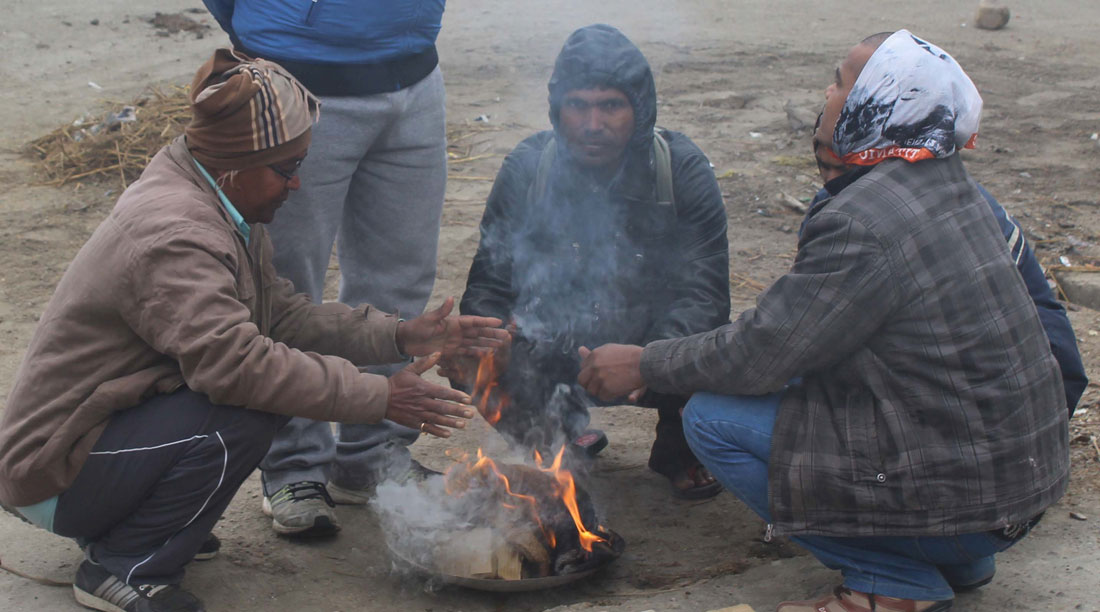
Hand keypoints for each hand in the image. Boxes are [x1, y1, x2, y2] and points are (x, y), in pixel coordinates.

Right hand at [385, 353, 474, 437]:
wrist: (380, 398)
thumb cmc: (397, 383)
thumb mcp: (410, 370)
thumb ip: (425, 362)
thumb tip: (438, 352)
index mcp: (423, 388)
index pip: (443, 393)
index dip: (456, 396)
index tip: (468, 399)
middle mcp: (422, 402)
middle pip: (443, 407)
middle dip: (458, 411)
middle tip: (471, 413)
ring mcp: (418, 413)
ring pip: (437, 419)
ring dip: (451, 422)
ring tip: (463, 425)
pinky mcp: (413, 422)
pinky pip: (427, 428)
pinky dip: (438, 431)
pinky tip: (448, 434)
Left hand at [395, 297, 509, 357]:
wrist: (406, 341)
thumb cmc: (416, 327)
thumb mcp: (429, 319)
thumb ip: (442, 311)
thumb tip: (452, 298)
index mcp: (453, 322)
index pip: (473, 321)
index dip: (486, 322)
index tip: (499, 322)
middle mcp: (457, 331)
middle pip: (478, 332)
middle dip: (492, 334)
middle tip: (507, 335)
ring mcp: (455, 340)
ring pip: (475, 342)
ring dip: (488, 343)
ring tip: (501, 344)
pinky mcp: (450, 350)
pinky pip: (467, 351)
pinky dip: (477, 352)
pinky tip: (486, 354)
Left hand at [577, 344, 645, 401]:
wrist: (645, 363)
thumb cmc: (630, 356)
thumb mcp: (610, 350)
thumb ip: (594, 353)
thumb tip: (580, 349)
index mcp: (594, 355)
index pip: (583, 367)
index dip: (591, 372)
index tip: (601, 374)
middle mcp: (594, 366)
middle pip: (582, 380)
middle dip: (590, 384)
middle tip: (601, 385)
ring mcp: (599, 377)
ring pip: (591, 390)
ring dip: (600, 390)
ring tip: (613, 386)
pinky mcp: (606, 388)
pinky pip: (602, 396)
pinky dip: (610, 396)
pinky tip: (618, 390)